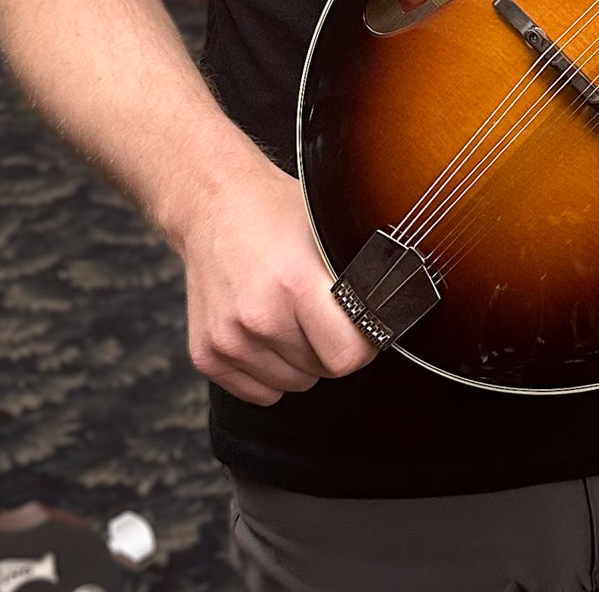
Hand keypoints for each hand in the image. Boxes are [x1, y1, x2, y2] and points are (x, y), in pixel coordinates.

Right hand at [175, 154, 378, 405]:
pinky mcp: (207, 354)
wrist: (214, 205)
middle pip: (321, 371)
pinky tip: (268, 331)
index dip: (363, 344)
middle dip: (330, 346)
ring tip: (292, 314)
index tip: (364, 327)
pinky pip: (258, 392)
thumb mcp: (327, 228)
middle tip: (321, 311)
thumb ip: (356, 274)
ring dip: (301, 360)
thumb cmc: (276, 213)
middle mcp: (259, 316)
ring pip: (292, 384)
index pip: (346, 356)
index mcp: (295, 283)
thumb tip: (392, 306)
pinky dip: (270, 371)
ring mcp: (229, 339)